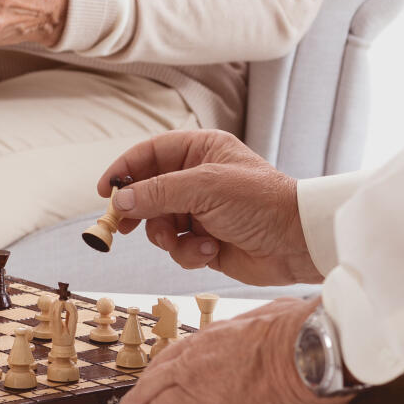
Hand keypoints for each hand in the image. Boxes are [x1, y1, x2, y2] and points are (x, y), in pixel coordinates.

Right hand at [98, 130, 321, 286]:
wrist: (299, 244)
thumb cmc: (262, 203)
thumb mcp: (205, 188)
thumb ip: (158, 192)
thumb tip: (119, 201)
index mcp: (201, 151)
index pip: (150, 153)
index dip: (125, 170)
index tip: (105, 190)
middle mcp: (198, 178)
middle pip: (148, 191)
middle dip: (139, 211)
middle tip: (122, 225)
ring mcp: (201, 211)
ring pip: (159, 224)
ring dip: (168, 236)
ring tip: (187, 239)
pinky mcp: (206, 241)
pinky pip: (177, 247)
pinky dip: (189, 252)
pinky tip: (211, 250)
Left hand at [106, 297, 349, 403]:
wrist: (314, 349)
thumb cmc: (298, 330)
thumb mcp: (261, 316)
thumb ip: (248, 328)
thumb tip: (258, 326)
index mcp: (201, 343)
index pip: (160, 368)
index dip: (145, 390)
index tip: (137, 402)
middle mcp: (190, 369)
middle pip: (144, 396)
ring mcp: (199, 397)